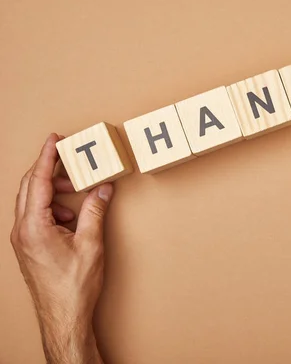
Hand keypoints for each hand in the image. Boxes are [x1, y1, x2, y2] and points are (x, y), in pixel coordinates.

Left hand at [11, 134, 111, 363]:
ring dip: (53, 192)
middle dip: (50, 172)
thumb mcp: (90, 244)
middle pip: (29, 188)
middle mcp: (22, 230)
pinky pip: (35, 216)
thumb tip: (103, 188)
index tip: (54, 140)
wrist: (63, 316)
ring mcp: (22, 239)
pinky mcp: (28, 246)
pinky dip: (52, 208)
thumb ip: (95, 211)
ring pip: (31, 201)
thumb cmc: (73, 286)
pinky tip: (71, 217)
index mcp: (33, 227)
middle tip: (70, 160)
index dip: (46, 157)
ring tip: (76, 194)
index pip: (36, 181)